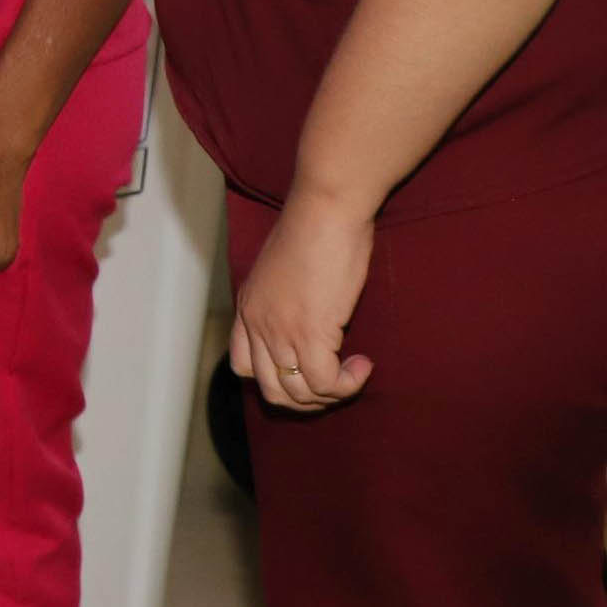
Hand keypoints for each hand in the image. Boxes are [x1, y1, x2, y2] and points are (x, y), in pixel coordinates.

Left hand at [233, 196, 376, 412]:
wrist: (327, 207)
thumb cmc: (317, 227)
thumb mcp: (288, 268)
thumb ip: (289, 297)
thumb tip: (312, 318)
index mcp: (248, 307)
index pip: (243, 367)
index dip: (276, 379)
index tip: (307, 370)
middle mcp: (257, 323)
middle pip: (272, 390)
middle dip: (308, 398)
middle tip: (337, 380)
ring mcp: (279, 330)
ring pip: (298, 394)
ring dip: (331, 394)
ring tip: (353, 372)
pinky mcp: (309, 332)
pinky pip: (325, 383)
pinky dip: (347, 384)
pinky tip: (363, 365)